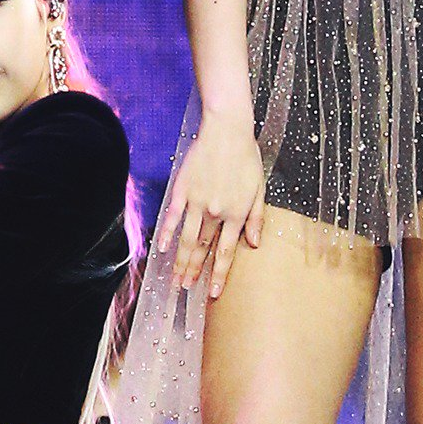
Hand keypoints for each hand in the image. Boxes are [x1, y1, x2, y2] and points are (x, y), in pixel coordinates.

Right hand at [163, 109, 266, 297]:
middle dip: (194, 273)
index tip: (212, 293)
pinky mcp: (182, 190)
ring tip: (175, 279)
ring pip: (187, 239)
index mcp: (236, 214)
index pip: (226, 252)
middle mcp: (215, 212)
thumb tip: (255, 243)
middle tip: (185, 291)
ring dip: (180, 261)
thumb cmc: (246, 158)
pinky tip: (162, 248)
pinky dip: (167, 234)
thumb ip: (256, 218)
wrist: (227, 130)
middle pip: (202, 249)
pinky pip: (172, 216)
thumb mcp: (259, 189)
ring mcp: (196, 202)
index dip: (218, 274)